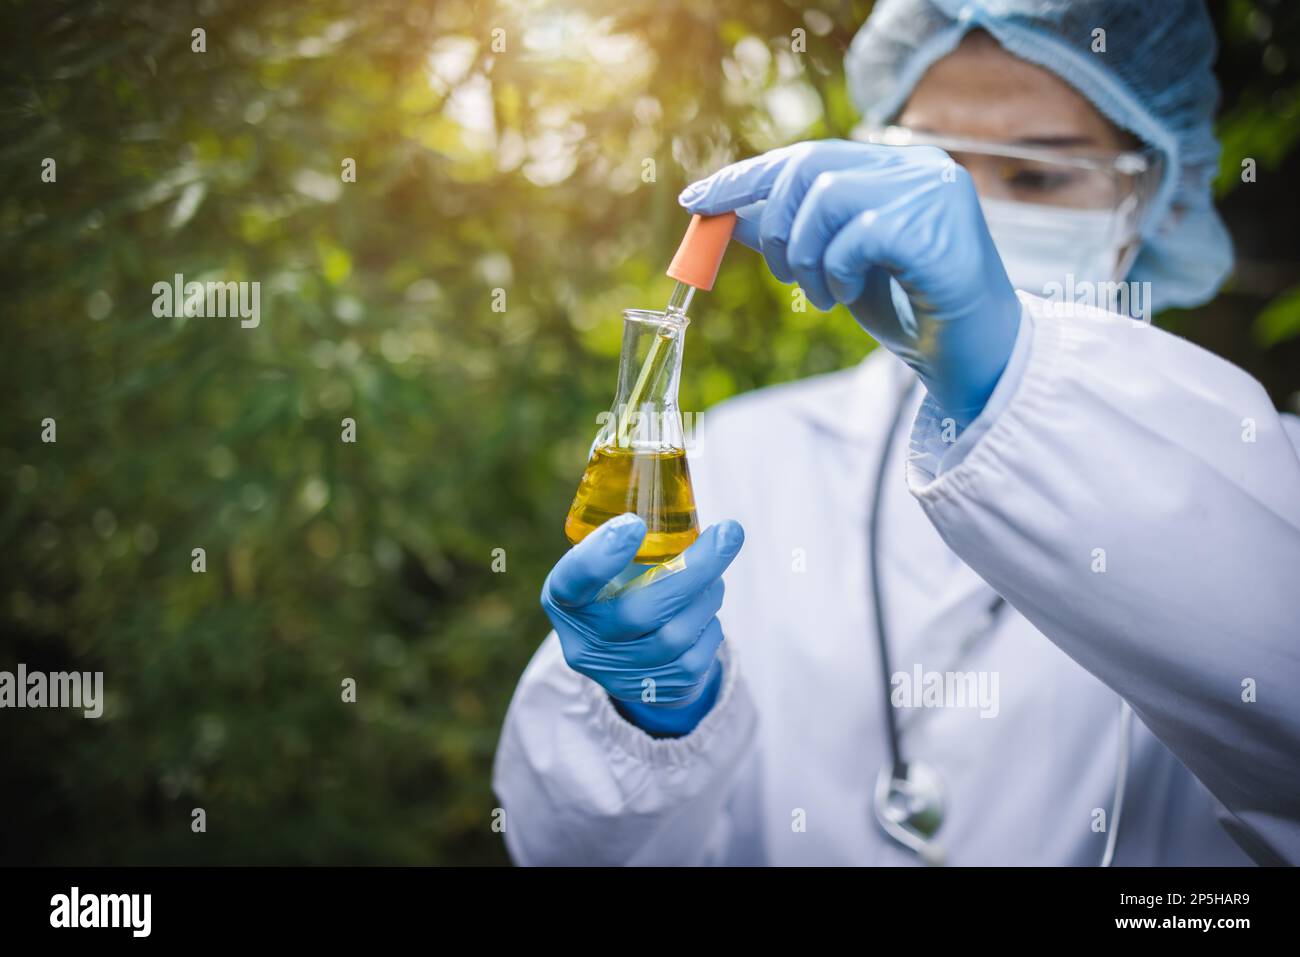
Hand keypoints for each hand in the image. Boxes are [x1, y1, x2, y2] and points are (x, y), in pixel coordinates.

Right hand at [541, 513, 744, 735]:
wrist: (623, 655)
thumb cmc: (616, 587)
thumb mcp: (602, 563)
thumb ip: (625, 534)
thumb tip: (673, 478)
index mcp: (564, 600)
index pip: (572, 582)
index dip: (599, 557)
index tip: (635, 524)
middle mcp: (585, 642)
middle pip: (641, 611)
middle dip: (694, 569)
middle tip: (728, 533)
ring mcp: (619, 673)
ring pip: (676, 634)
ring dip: (708, 594)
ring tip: (715, 571)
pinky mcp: (656, 690)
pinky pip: (697, 655)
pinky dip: (710, 622)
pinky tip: (705, 609)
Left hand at [679, 140, 1021, 426]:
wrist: (972, 355)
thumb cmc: (908, 308)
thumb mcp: (835, 266)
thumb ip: (790, 233)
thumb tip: (726, 214)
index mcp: (894, 166)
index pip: (805, 156)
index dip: (745, 179)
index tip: (695, 201)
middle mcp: (917, 165)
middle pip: (808, 167)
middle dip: (774, 227)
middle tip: (783, 276)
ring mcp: (932, 189)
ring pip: (826, 197)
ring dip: (805, 257)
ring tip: (825, 294)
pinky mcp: (937, 224)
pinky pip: (855, 235)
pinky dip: (838, 270)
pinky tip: (851, 295)